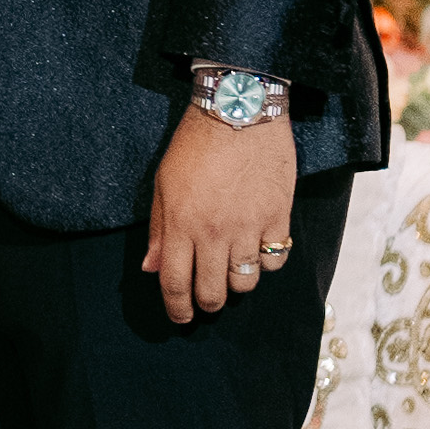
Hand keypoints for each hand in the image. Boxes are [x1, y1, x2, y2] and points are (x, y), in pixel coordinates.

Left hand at [143, 103, 295, 326]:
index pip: (175, 283)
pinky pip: (274, 260)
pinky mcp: (277, 217)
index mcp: (182, 224)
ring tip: (232, 270)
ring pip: (245, 282)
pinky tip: (257, 249)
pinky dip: (265, 262)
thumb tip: (152, 269)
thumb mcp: (164, 183)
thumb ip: (160, 230)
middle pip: (212, 292)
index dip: (177, 309)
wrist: (240, 110)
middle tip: (207, 299)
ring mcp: (248, 227)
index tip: (180, 318)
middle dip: (207, 303)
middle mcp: (214, 232)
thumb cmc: (196, 144)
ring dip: (236, 283)